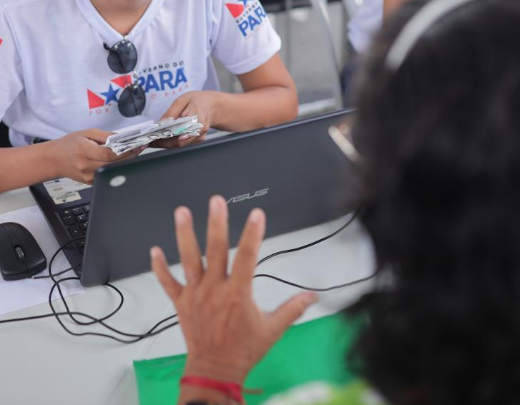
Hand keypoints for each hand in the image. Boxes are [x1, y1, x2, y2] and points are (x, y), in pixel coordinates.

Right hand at [47, 128, 141, 183]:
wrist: (54, 160)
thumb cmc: (69, 144)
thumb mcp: (86, 133)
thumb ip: (106, 136)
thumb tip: (122, 137)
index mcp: (84, 150)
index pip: (109, 153)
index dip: (124, 150)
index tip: (135, 145)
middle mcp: (86, 165)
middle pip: (113, 163)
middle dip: (128, 156)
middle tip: (139, 148)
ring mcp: (88, 176)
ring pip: (112, 170)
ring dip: (124, 162)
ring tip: (132, 153)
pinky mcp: (90, 182)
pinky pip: (107, 175)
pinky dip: (115, 168)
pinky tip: (120, 161)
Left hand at [151, 196, 316, 385]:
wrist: (215, 370)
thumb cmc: (243, 349)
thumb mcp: (272, 329)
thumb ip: (293, 309)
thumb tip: (313, 296)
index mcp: (237, 293)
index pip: (247, 257)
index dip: (252, 234)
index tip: (257, 214)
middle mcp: (214, 289)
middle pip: (215, 250)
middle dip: (216, 224)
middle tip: (216, 201)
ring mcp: (195, 294)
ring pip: (188, 260)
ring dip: (184, 235)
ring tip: (182, 212)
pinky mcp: (181, 302)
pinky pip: (168, 283)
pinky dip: (160, 267)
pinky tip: (154, 250)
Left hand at [153, 91, 217, 147]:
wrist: (211, 106)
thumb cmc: (196, 101)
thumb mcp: (182, 100)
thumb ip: (171, 113)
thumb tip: (160, 125)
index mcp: (198, 116)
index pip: (182, 129)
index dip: (168, 135)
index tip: (155, 137)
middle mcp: (200, 129)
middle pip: (179, 141)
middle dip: (162, 142)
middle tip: (148, 141)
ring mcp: (199, 137)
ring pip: (179, 144)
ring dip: (165, 143)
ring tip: (151, 140)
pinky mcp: (196, 140)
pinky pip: (181, 143)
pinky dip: (170, 142)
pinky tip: (160, 139)